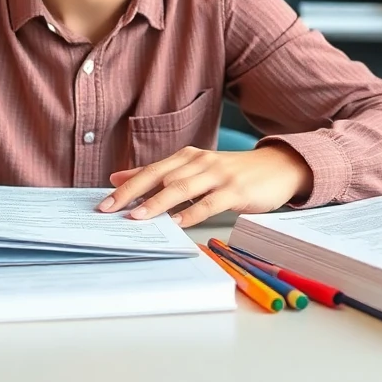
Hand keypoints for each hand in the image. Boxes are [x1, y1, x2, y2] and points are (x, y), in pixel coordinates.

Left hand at [98, 144, 312, 226]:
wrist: (277, 168)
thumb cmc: (232, 173)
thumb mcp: (195, 169)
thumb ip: (160, 174)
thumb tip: (119, 178)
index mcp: (187, 157)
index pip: (151, 171)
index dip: (127, 186)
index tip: (104, 202)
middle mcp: (200, 162)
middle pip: (161, 177)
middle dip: (133, 194)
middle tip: (111, 210)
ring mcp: (219, 175)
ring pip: (182, 188)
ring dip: (158, 203)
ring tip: (137, 217)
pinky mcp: (236, 190)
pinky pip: (210, 203)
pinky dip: (192, 213)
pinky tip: (178, 223)